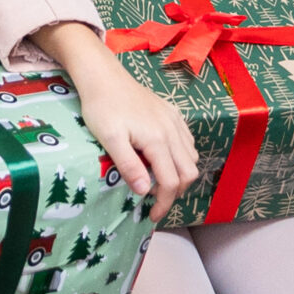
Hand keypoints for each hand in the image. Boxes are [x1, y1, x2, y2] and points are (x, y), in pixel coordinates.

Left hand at [77, 68, 198, 218]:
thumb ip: (129, 166)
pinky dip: (182, 157)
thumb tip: (144, 191)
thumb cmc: (102, 107)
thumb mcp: (109, 139)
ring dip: (180, 175)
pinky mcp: (173, 113)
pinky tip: (163, 158)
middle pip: (188, 172)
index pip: (170, 182)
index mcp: (157, 140)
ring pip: (191, 157)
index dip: (164, 204)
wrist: (104, 76)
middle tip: (155, 200)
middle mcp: (172, 131)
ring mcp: (175, 121)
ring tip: (157, 180)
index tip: (153, 216)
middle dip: (175, 192)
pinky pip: (188, 141)